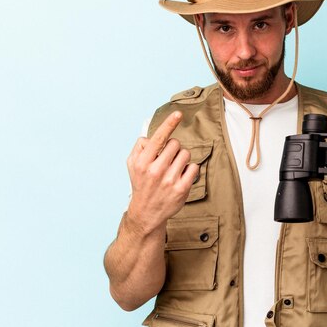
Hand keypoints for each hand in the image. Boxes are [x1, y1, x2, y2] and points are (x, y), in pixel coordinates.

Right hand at [125, 111, 199, 232]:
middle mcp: (155, 170)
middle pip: (175, 144)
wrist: (146, 212)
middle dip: (173, 148)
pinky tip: (181, 176)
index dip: (169, 124)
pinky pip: (194, 167)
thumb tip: (152, 135)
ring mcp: (170, 180)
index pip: (158, 138)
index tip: (178, 114)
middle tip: (167, 159)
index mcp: (142, 162)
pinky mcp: (182, 189)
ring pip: (186, 154)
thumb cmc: (141, 184)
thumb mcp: (132, 164)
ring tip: (173, 168)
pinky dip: (189, 170)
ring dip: (182, 158)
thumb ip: (140, 147)